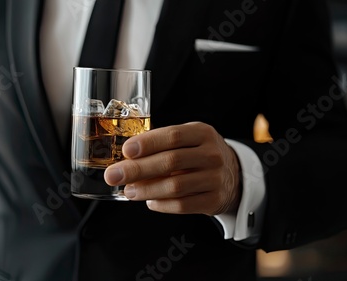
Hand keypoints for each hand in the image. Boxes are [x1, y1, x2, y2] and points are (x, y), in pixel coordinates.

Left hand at [104, 122, 241, 215]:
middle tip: (114, 175)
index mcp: (202, 133)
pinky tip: (150, 201)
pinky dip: (162, 205)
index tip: (126, 151)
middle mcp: (211, 154)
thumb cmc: (198, 154)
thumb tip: (125, 157)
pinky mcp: (214, 200)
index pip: (172, 136)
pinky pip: (182, 205)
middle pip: (170, 161)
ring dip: (146, 190)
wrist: (232, 175)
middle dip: (137, 169)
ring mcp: (215, 178)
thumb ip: (161, 144)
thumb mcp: (187, 140)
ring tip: (129, 191)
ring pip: (175, 186)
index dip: (147, 143)